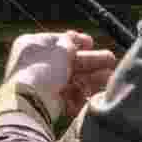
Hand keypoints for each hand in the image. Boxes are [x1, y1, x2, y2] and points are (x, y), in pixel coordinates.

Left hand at [1, 30, 118, 118]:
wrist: (30, 101)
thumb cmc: (43, 69)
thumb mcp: (60, 48)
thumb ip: (70, 41)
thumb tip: (75, 39)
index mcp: (33, 46)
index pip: (59, 42)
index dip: (77, 42)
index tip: (91, 43)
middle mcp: (37, 65)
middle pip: (70, 62)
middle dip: (92, 61)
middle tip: (111, 60)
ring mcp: (43, 85)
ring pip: (72, 80)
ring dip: (92, 78)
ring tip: (109, 78)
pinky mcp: (49, 103)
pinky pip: (69, 97)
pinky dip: (81, 96)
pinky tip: (94, 95)